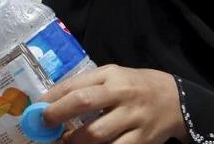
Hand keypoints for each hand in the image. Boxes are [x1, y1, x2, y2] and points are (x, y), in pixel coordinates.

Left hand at [39, 65, 186, 143]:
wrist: (176, 99)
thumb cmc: (135, 86)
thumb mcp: (113, 75)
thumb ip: (87, 85)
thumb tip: (53, 99)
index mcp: (111, 76)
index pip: (75, 85)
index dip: (53, 97)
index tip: (37, 108)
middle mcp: (122, 94)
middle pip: (84, 103)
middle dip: (58, 115)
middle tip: (44, 125)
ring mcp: (133, 118)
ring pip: (98, 134)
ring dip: (75, 140)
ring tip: (65, 141)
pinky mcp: (143, 140)